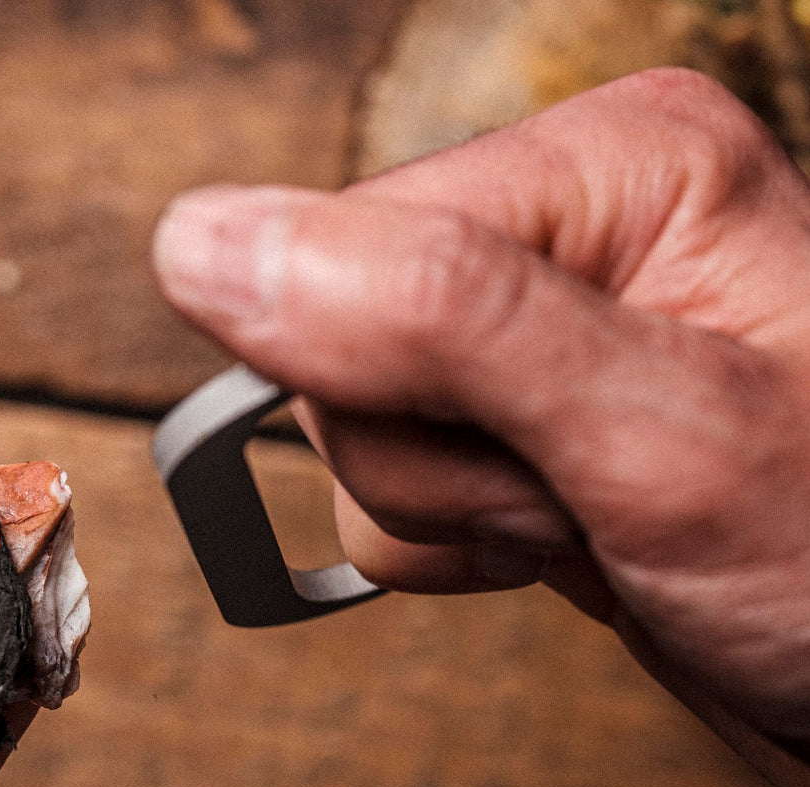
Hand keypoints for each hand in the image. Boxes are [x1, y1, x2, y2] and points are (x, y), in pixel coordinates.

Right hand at [153, 68, 809, 786]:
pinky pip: (388, 482)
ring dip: (459, 515)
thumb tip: (205, 244)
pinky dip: (460, 542)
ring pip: (356, 429)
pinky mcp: (516, 422)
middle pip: (340, 343)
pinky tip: (568, 539)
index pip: (348, 247)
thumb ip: (436, 317)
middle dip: (443, 464)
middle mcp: (562, 232)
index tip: (540, 450)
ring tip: (594, 522)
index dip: (404, 384)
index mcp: (607, 166)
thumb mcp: (658, 434)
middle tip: (583, 496)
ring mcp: (535, 337)